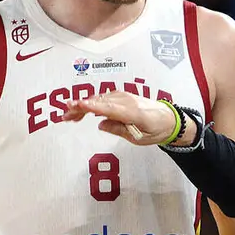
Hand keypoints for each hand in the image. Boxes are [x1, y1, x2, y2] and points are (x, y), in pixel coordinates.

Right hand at [61, 91, 178, 144]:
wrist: (169, 119)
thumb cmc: (156, 130)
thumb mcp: (139, 137)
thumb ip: (119, 130)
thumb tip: (101, 125)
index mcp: (133, 112)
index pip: (110, 108)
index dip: (93, 106)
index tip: (78, 105)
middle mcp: (127, 101)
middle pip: (100, 102)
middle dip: (81, 107)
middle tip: (65, 115)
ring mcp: (124, 97)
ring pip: (100, 99)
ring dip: (84, 106)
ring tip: (68, 116)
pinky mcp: (122, 97)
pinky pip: (104, 99)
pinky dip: (92, 103)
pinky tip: (82, 110)